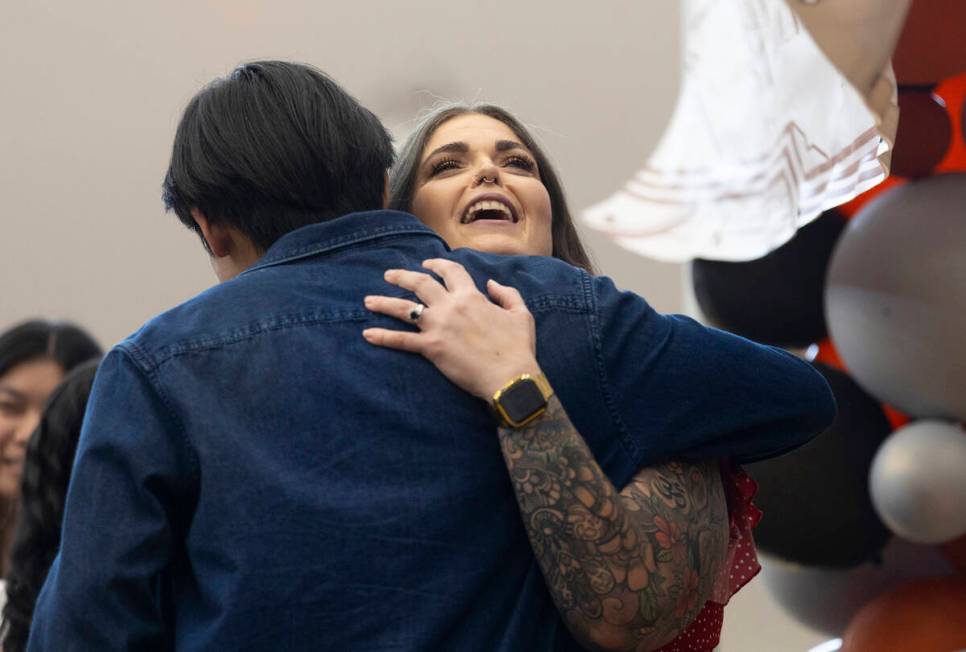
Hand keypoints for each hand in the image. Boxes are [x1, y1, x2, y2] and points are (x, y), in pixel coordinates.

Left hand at [363, 258, 540, 399]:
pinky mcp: (431, 348)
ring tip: (368, 301)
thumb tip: (491, 283)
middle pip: (420, 284)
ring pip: (404, 308)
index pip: (450, 271)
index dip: (437, 264)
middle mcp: (451, 306)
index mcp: (471, 296)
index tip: (426, 264)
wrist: (510, 376)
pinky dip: (383, 337)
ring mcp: (438, 326)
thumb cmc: (518, 347)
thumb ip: (506, 293)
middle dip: (402, 277)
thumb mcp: (521, 314)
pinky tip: (367, 334)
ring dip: (384, 302)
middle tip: (388, 275)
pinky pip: (401, 341)